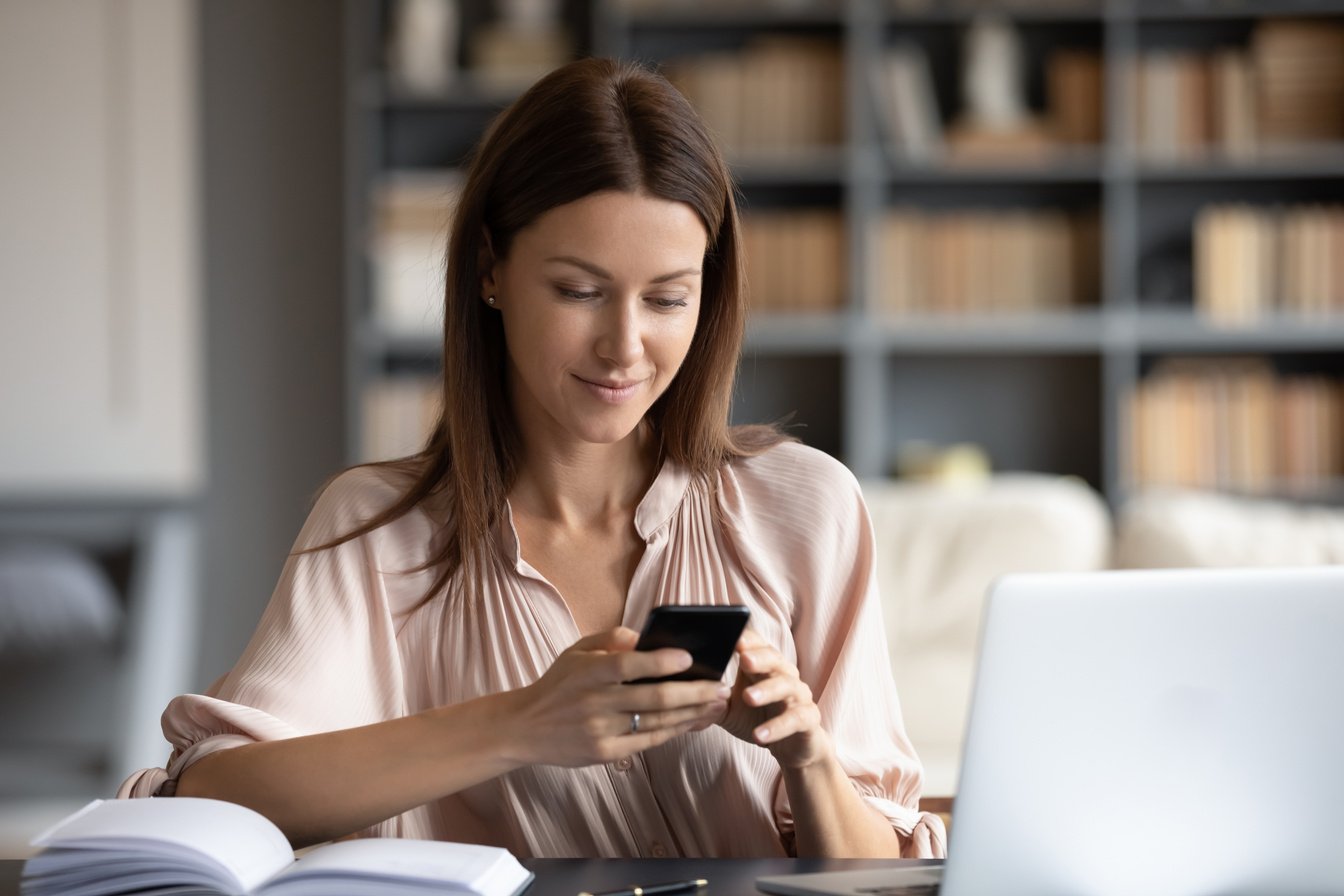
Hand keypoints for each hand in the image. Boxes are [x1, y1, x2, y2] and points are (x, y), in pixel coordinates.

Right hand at [499, 627, 730, 767]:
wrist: (524, 727)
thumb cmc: (558, 684)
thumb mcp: (576, 651)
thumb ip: (611, 638)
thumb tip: (647, 637)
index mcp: (587, 672)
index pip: (627, 664)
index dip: (659, 661)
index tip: (688, 657)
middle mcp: (594, 703)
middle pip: (653, 699)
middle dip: (693, 693)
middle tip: (720, 686)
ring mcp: (600, 731)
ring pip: (657, 722)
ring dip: (692, 714)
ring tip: (716, 704)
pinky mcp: (604, 754)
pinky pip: (648, 741)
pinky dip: (674, 731)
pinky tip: (693, 721)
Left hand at [717, 628, 831, 769]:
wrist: (792, 747)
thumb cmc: (757, 719)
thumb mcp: (729, 708)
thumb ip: (710, 697)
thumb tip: (678, 691)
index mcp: (763, 666)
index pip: (756, 644)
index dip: (745, 639)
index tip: (728, 635)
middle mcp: (783, 675)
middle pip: (773, 658)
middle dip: (759, 657)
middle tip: (743, 659)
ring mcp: (798, 695)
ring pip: (786, 685)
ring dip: (767, 690)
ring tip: (748, 697)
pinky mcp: (808, 719)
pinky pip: (796, 719)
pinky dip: (777, 727)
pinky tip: (759, 735)